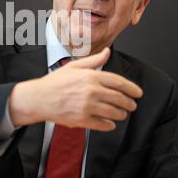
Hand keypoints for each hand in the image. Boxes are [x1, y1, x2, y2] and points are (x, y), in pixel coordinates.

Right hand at [9, 47, 142, 130]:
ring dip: (121, 114)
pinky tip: (110, 124)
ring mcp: (87, 106)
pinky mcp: (82, 119)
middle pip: (119, 98)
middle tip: (132, 105)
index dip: (132, 89)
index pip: (119, 82)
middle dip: (129, 103)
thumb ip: (94, 60)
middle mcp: (92, 91)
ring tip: (122, 114)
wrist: (39, 98)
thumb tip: (107, 52)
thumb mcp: (74, 66)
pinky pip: (102, 124)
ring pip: (113, 112)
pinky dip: (109, 125)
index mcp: (91, 76)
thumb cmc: (55, 82)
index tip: (138, 93)